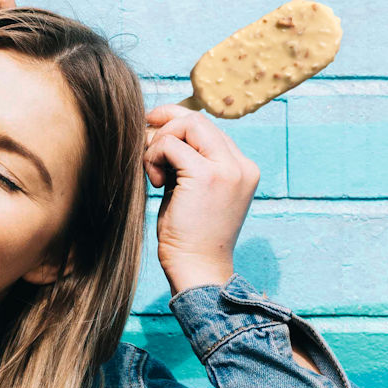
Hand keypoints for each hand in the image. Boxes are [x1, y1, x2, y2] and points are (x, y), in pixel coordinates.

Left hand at [144, 105, 258, 294]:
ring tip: (155, 174)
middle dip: (165, 125)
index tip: (154, 133)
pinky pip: (170, 145)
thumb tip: (160, 127)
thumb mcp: (193, 190)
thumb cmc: (189, 235)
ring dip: (159, 144)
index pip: (208, 127)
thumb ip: (188, 160)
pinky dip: (154, 157)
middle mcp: (241, 165)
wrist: (197, 269)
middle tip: (145, 145)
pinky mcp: (207, 176)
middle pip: (198, 119)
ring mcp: (228, 169)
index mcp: (242, 168)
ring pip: (187, 124)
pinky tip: (157, 182)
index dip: (177, 123)